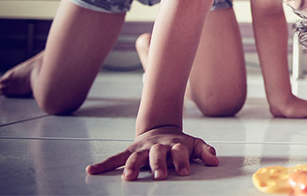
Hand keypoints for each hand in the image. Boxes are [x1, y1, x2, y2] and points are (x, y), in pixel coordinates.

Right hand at [85, 125, 218, 180]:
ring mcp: (143, 149)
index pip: (179, 152)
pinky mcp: (130, 152)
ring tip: (128, 178)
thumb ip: (204, 151)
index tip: (184, 173)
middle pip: (157, 154)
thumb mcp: (194, 144)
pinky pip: (116, 158)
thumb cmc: (179, 142)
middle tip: (160, 177)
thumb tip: (214, 161)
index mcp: (174, 144)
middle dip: (158, 165)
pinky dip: (103, 164)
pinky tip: (91, 170)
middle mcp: (158, 146)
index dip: (181, 161)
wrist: (161, 128)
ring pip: (135, 157)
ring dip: (131, 167)